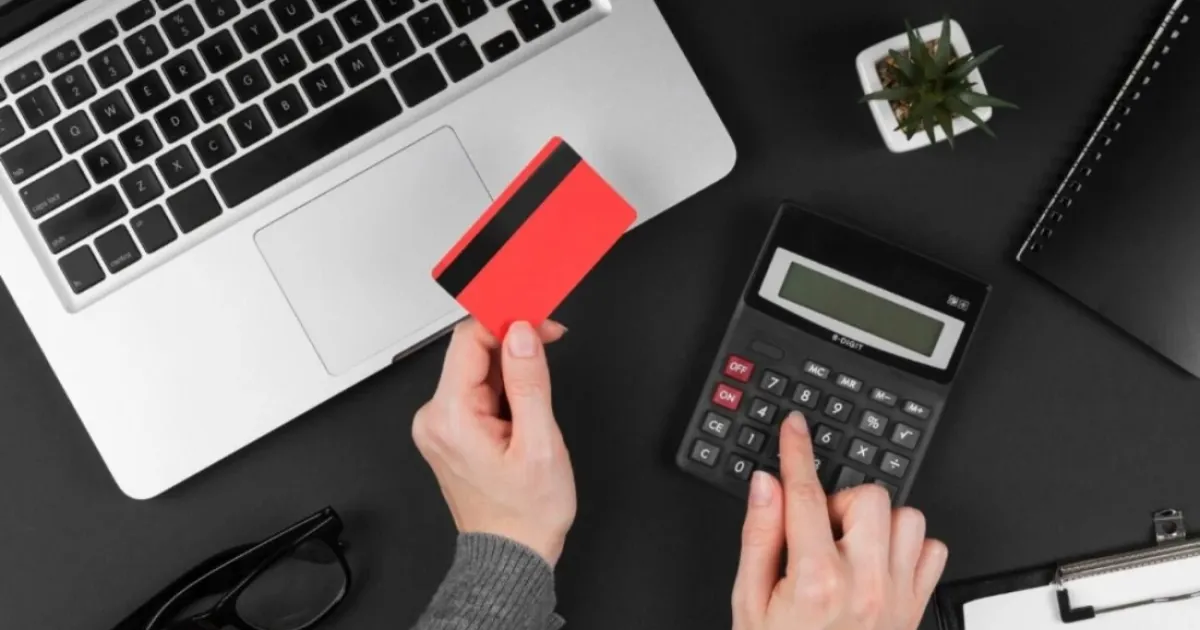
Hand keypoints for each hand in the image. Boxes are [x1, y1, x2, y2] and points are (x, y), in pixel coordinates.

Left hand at [413, 319, 575, 566]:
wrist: (512, 554)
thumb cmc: (525, 513)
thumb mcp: (540, 442)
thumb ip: (528, 381)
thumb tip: (521, 334)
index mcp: (451, 417)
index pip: (468, 339)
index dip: (506, 320)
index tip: (537, 318)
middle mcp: (435, 418)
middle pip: (472, 352)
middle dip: (513, 345)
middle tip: (549, 346)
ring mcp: (440, 425)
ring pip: (476, 370)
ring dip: (510, 371)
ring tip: (535, 405)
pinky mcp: (450, 431)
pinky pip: (476, 391)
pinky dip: (502, 389)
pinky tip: (521, 413)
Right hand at [732, 412, 947, 629]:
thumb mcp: (748, 602)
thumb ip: (759, 537)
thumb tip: (766, 485)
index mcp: (815, 580)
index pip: (805, 494)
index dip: (797, 452)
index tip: (795, 427)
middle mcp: (865, 585)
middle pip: (869, 497)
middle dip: (840, 502)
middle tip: (817, 529)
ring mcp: (897, 597)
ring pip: (908, 517)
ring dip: (877, 522)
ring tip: (848, 546)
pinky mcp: (916, 607)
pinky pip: (933, 549)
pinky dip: (909, 547)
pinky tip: (879, 562)